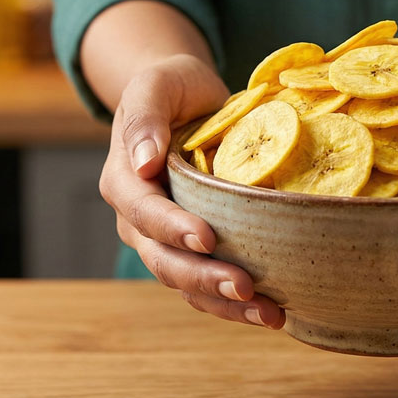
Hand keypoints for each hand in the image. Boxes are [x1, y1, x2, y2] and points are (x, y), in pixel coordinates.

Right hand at [98, 54, 286, 328]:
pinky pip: (208, 287)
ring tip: (270, 314)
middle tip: (245, 287)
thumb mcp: (156, 83)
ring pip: (186, 285)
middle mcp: (138, 220)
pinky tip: (274, 312)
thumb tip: (142, 161)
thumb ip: (145, 115)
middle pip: (164, 260)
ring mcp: (165, 242)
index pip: (143, 212)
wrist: (186, 100)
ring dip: (225, 304)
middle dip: (204, 277)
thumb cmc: (172, 87)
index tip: (207, 237)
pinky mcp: (194, 252)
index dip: (172, 228)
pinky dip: (236, 305)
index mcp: (123, 181)